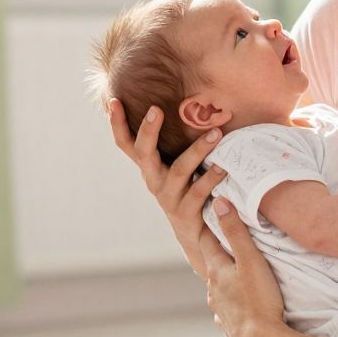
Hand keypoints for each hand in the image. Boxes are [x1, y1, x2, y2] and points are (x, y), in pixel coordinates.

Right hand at [108, 99, 227, 277]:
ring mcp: (168, 197)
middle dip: (148, 131)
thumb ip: (181, 142)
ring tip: (215, 133)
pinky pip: (199, 192)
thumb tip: (196, 105)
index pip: (126, 143)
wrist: (198, 236)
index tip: (114, 100)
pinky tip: (223, 167)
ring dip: (198, 150)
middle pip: (144, 153)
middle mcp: (153, 180)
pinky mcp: (186, 212)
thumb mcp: (179, 166)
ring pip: (180, 170)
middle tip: (155, 109)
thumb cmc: (190, 190)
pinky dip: (211, 178)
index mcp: (149, 167)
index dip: (117, 124)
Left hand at [196, 199, 287, 336]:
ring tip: (236, 272)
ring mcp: (219, 308)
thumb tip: (218, 203)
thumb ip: (235, 231)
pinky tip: (238, 304)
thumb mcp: (250, 260)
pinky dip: (231, 302)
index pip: (206, 240)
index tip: (212, 213)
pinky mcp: (229, 325)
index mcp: (216, 270)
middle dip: (219, 252)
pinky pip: (227, 309)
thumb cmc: (258, 300)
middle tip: (228, 240)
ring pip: (219, 287)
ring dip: (225, 278)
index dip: (210, 225)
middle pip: (212, 264)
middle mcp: (213, 289)